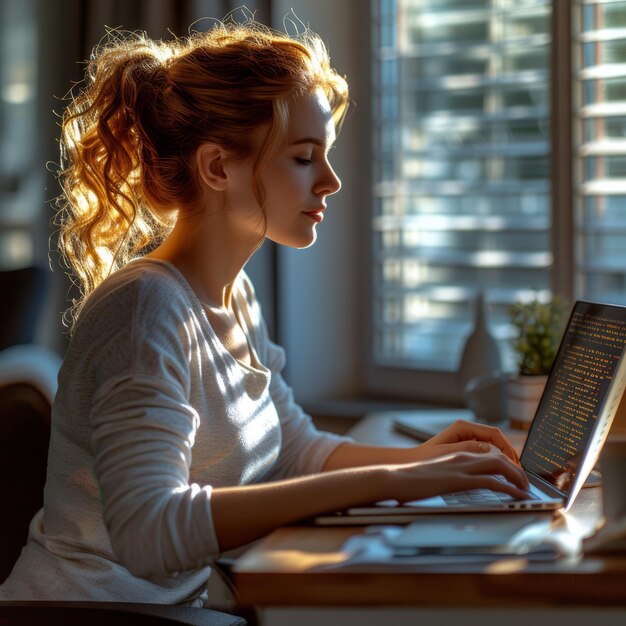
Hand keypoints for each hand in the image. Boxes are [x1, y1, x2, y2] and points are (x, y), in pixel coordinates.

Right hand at [386, 451, 529, 502]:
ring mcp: (462, 466)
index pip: (489, 451)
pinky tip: (518, 496)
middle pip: (499, 456)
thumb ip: (449, 473)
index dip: (505, 461)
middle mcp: (462, 455)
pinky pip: (493, 481)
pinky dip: (510, 488)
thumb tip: (457, 482)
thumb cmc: (411, 477)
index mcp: (456, 453)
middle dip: (516, 469)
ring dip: (518, 477)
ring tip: (526, 490)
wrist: (397, 476)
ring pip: (501, 465)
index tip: (513, 474)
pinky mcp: (460, 479)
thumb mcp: (435, 471)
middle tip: (524, 483)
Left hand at [412, 420, 519, 464]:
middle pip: (496, 439)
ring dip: (503, 458)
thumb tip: (490, 449)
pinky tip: (499, 473)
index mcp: (463, 426)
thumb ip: (469, 449)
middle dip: (509, 454)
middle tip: (518, 472)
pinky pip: (485, 451)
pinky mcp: (465, 445)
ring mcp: (466, 436)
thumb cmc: (426, 458)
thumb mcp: (448, 453)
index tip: (515, 463)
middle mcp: (466, 428)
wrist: (412, 462)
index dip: (507, 448)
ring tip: (512, 474)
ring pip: (492, 445)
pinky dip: (495, 460)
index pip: (494, 433)